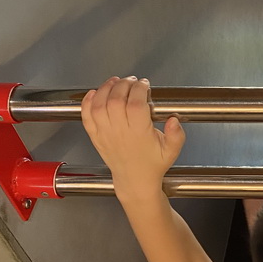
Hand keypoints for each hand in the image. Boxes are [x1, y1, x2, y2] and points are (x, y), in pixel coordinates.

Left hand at [81, 76, 185, 198]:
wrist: (134, 180)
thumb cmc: (153, 164)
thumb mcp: (172, 150)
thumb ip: (176, 135)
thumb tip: (173, 120)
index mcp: (139, 134)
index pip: (136, 104)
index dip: (140, 89)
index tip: (145, 84)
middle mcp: (120, 132)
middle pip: (116, 100)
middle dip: (124, 84)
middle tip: (132, 81)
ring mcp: (105, 134)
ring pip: (99, 105)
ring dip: (106, 89)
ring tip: (115, 82)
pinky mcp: (96, 136)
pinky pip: (86, 117)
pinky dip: (87, 102)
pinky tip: (94, 93)